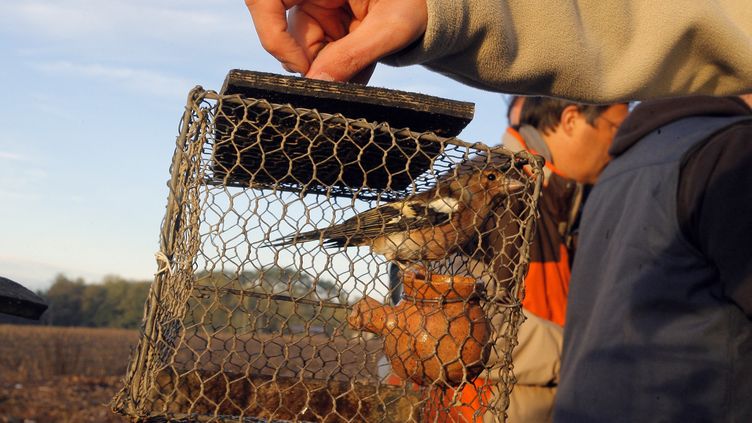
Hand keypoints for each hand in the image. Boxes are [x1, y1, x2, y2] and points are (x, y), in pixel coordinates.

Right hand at [244, 0, 427, 82]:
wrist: (430, 6)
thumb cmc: (417, 2)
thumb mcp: (391, 27)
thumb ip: (353, 55)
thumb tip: (317, 84)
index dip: (272, 35)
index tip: (300, 67)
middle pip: (284, 29)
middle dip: (312, 62)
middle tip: (341, 81)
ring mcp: (315, 4)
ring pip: (302, 47)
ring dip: (331, 68)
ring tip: (363, 70)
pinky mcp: (324, 21)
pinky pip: (318, 52)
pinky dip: (338, 66)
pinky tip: (361, 66)